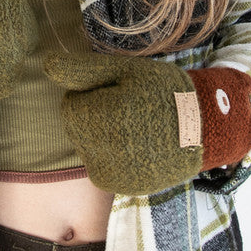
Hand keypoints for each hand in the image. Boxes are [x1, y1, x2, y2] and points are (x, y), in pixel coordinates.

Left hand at [43, 52, 202, 194]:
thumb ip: (82, 69)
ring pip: (86, 148)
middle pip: (76, 128)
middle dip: (95, 117)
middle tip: (130, 111)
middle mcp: (105, 150)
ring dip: (102, 138)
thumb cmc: (163, 92)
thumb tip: (46, 64)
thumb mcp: (126, 70)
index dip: (93, 95)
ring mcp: (113, 172)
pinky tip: (137, 148)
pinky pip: (100, 166)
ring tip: (136, 129)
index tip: (121, 95)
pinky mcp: (121, 186)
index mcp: (105, 116)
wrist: (204, 129)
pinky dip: (112, 157)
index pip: (70, 105)